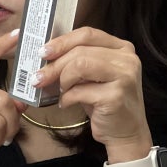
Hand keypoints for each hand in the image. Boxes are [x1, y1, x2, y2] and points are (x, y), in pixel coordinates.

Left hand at [35, 27, 152, 162]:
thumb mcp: (94, 75)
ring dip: (62, 79)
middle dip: (54, 65)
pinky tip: (67, 104)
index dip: (62, 41)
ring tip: (61, 91)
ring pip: (80, 65)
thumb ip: (79, 59)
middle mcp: (127, 59)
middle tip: (39, 77)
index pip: (87, 34)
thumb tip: (46, 53)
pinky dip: (67, 98)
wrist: (126, 133)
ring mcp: (124, 76)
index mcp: (122, 48)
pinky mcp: (116, 96)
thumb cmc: (105, 102)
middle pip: (80, 50)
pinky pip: (80, 91)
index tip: (43, 52)